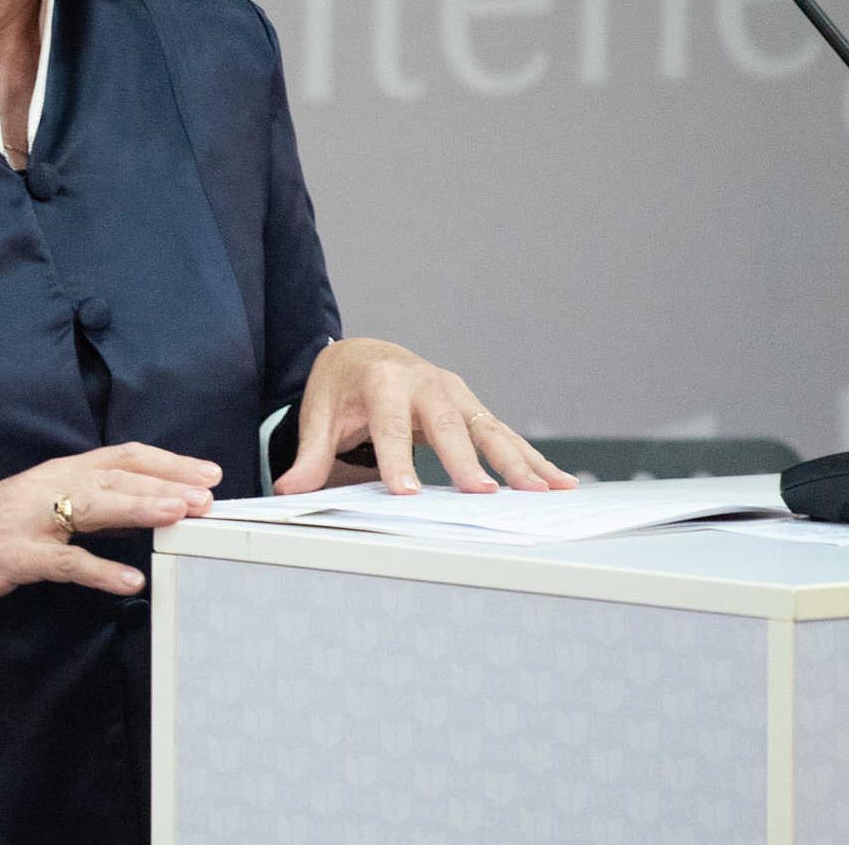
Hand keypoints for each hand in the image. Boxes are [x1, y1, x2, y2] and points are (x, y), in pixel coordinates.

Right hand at [0, 442, 222, 603]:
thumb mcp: (39, 506)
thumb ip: (86, 506)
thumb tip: (141, 509)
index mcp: (57, 472)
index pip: (122, 456)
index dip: (167, 462)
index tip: (207, 471)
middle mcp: (47, 486)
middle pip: (117, 475)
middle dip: (166, 482)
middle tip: (209, 493)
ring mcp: (30, 520)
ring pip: (95, 507)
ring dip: (141, 509)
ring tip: (180, 516)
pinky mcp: (15, 556)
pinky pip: (64, 563)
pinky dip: (100, 571)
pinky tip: (129, 581)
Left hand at [273, 337, 578, 496]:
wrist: (367, 354)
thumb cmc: (343, 387)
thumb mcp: (319, 413)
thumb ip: (310, 454)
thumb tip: (289, 489)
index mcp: (383, 379)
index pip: (390, 424)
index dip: (397, 459)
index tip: (406, 493)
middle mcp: (427, 382)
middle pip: (448, 425)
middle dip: (466, 460)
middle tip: (482, 495)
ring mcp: (456, 394)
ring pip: (489, 429)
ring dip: (518, 461)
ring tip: (544, 492)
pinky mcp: (473, 409)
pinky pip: (506, 436)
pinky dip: (533, 460)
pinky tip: (559, 483)